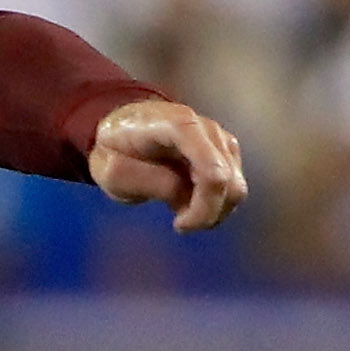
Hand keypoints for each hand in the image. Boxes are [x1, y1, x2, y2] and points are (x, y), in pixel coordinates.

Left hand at [88, 97, 248, 235]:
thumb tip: (184, 194)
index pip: (211, 170)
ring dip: (212, 210)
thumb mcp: (113, 171)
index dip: (203, 206)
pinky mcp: (226, 152)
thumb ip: (149, 182)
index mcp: (178, 125)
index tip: (179, 224)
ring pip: (235, 188)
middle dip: (207, 213)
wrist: (121, 129)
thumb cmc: (114, 150)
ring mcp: (220, 139)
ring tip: (180, 210)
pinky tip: (188, 200)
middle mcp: (207, 129)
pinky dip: (214, 203)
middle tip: (179, 222)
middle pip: (228, 183)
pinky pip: (233, 188)